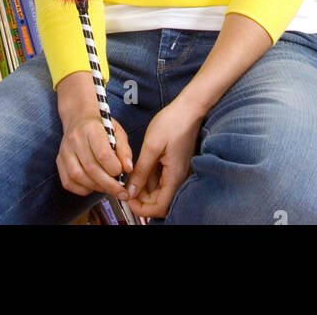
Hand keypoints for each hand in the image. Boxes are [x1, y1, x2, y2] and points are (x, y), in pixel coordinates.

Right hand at [55, 72, 133, 198]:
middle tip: (120, 191)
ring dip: (96, 187)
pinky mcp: (59, 161)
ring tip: (108, 188)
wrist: (79, 118)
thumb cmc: (101, 127)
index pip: (102, 153)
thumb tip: (128, 169)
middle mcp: (75, 139)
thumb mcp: (117, 131)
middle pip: (91, 168)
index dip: (114, 168)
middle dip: (108, 184)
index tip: (122, 173)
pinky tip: (94, 185)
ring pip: (78, 176)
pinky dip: (83, 189)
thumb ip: (124, 150)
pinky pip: (69, 182)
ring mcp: (64, 150)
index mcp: (91, 128)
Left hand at [122, 96, 202, 220]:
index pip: (160, 207)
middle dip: (142, 199)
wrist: (189, 107)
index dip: (143, 209)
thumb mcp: (152, 146)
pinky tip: (141, 167)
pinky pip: (162, 178)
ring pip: (160, 190)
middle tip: (127, 188)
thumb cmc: (173, 122)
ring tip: (131, 176)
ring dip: (145, 188)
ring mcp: (178, 171)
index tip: (128, 200)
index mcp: (175, 176)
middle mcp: (179, 177)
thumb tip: (131, 192)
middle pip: (160, 201)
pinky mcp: (175, 164)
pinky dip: (150, 177)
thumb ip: (141, 171)